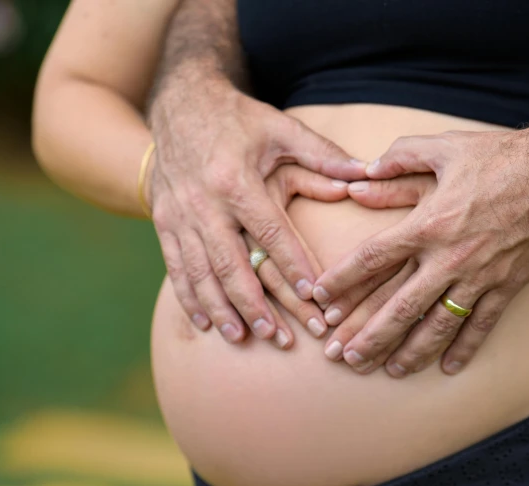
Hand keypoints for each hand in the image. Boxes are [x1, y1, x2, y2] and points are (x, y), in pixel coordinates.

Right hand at [148, 77, 365, 343]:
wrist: (179, 104)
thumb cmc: (239, 120)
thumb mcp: (280, 129)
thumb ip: (322, 154)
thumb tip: (365, 174)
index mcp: (236, 179)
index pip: (270, 231)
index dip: (292, 264)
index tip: (313, 296)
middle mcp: (204, 202)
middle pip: (232, 263)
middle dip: (255, 304)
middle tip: (279, 337)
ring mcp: (179, 215)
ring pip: (201, 272)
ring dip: (222, 309)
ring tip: (244, 338)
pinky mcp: (164, 222)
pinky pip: (176, 267)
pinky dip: (190, 298)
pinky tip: (205, 324)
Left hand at [313, 129, 528, 376]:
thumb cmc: (498, 156)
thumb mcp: (443, 148)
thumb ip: (398, 160)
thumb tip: (361, 175)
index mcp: (427, 223)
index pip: (372, 258)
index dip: (342, 281)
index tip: (319, 299)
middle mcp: (448, 257)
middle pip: (399, 306)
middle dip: (368, 335)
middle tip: (344, 357)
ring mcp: (479, 276)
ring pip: (437, 325)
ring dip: (410, 351)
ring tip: (388, 370)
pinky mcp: (508, 285)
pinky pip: (482, 325)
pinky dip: (465, 348)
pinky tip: (448, 368)